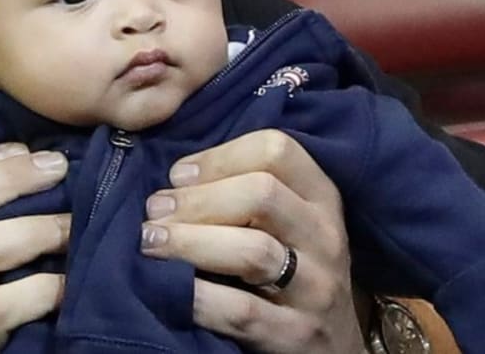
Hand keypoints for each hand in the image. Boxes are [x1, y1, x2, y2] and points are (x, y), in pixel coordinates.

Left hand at [140, 131, 364, 353]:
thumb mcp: (287, 220)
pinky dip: (197, 296)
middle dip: (197, 199)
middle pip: (262, 194)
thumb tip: (174, 179)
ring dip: (189, 242)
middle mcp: (326, 236)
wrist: (333, 346)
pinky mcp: (297, 336)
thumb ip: (244, 188)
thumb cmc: (291, 267)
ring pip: (252, 250)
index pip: (275, 150)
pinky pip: (241, 311)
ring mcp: (317, 288)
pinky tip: (168, 286)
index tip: (178, 175)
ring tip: (151, 242)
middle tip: (155, 211)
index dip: (219, 157)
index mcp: (320, 196)